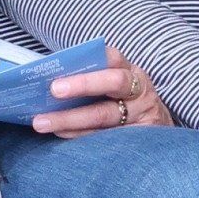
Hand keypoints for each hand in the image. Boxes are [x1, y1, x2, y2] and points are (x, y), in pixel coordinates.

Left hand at [30, 46, 173, 136]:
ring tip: (42, 122)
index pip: (113, 58)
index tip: (64, 67)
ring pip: (104, 115)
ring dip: (70, 119)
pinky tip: (61, 135)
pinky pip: (106, 139)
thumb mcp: (116, 88)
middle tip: (53, 90)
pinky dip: (81, 137)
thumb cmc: (124, 105)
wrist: (157, 132)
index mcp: (130, 72)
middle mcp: (140, 91)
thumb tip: (46, 82)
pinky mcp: (140, 139)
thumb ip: (90, 80)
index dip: (91, 58)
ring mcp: (142, 115)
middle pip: (113, 82)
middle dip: (82, 85)